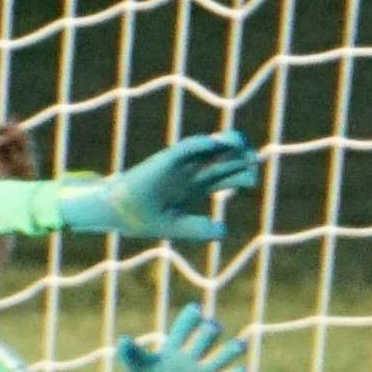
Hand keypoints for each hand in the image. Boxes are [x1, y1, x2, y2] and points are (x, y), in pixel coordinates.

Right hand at [62, 129, 261, 245]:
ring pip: (206, 150)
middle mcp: (191, 173)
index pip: (226, 176)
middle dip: (240, 157)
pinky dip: (199, 145)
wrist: (117, 212)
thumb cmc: (145, 218)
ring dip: (223, 143)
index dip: (243, 174)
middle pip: (222, 160)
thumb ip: (199, 229)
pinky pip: (184, 149)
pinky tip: (214, 142)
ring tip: (239, 141)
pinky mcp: (163, 162)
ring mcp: (178, 166)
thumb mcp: (177, 227)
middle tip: (254, 157)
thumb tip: (223, 230)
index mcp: (197, 188)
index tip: (253, 178)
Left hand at [118, 304, 252, 371]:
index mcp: (174, 348)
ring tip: (239, 346)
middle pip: (206, 337)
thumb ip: (129, 354)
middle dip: (210, 331)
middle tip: (211, 328)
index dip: (190, 318)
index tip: (195, 310)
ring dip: (232, 350)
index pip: (184, 328)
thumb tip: (122, 340)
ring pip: (222, 356)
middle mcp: (192, 356)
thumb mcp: (136, 368)